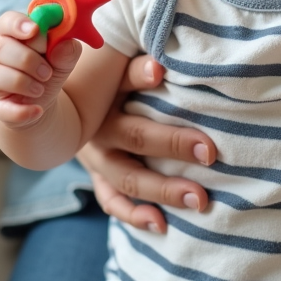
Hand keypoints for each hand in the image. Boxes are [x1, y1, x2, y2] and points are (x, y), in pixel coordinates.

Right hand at [0, 10, 80, 128]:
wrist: (40, 102)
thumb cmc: (47, 71)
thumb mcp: (63, 59)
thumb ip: (67, 50)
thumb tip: (65, 45)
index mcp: (13, 37)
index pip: (6, 22)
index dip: (18, 24)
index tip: (35, 30)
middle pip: (1, 48)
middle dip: (28, 59)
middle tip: (47, 72)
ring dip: (24, 82)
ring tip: (42, 87)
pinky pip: (3, 109)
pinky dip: (22, 111)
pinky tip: (38, 110)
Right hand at [77, 55, 217, 233]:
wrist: (71, 108)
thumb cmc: (113, 80)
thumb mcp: (120, 64)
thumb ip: (141, 61)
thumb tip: (166, 56)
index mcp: (104, 91)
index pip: (122, 80)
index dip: (139, 75)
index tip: (160, 70)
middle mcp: (98, 125)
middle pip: (134, 135)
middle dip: (173, 143)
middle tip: (209, 151)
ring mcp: (96, 157)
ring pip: (127, 176)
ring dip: (163, 189)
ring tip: (198, 198)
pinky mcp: (98, 178)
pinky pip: (112, 201)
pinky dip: (134, 215)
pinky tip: (161, 225)